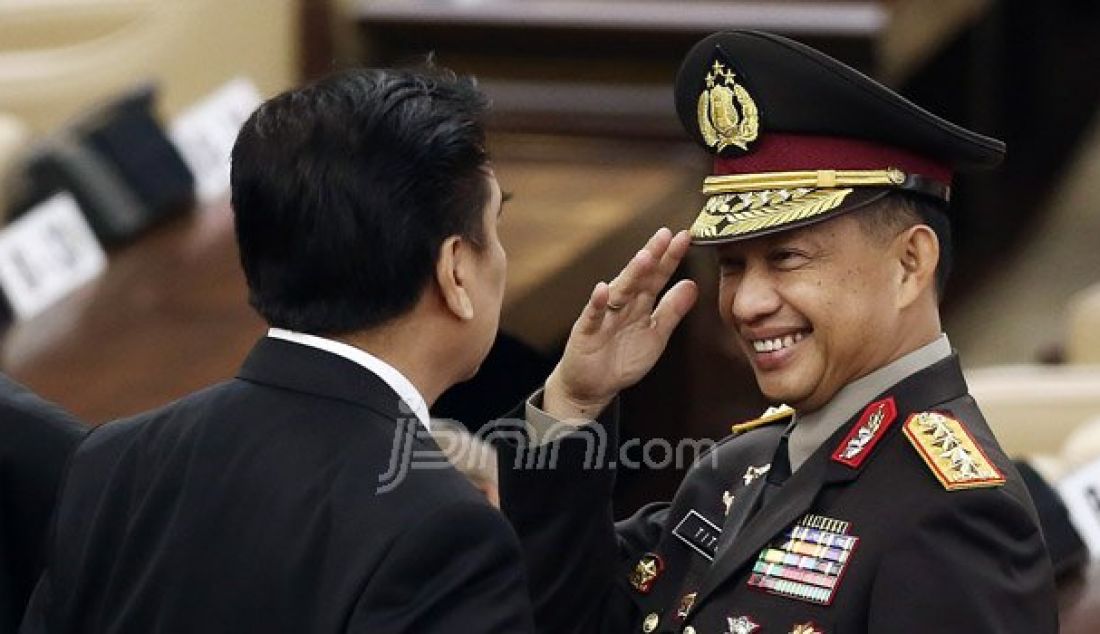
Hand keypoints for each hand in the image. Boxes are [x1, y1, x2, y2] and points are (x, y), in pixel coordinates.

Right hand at [544, 228, 697, 420]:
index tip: (684, 238)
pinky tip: (602, 290)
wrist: (592, 386)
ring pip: (618, 291)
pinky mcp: (586, 332)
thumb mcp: (655, 335)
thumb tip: (691, 285)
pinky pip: (592, 316)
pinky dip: (596, 303)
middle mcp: (622, 304)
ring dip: (630, 274)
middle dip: (652, 256)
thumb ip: (671, 310)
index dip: (670, 258)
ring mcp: (603, 315)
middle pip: (639, 277)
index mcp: (639, 303)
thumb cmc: (622, 358)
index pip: (657, 276)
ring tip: (644, 257)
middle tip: (666, 235)